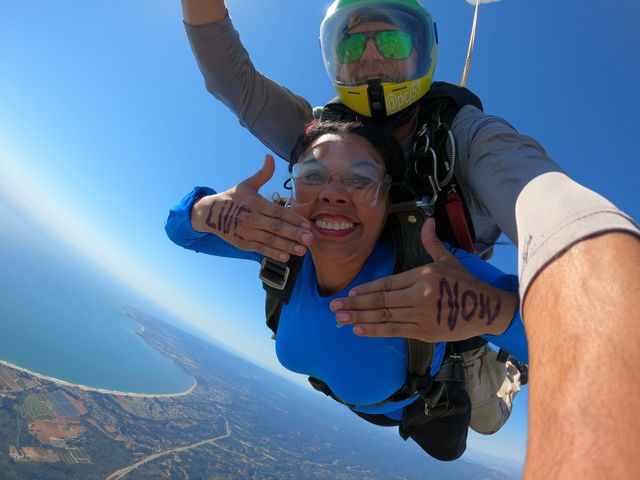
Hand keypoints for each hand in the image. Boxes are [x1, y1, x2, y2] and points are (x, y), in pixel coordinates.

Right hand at [191, 154, 312, 260]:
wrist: (211, 213)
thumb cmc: (234, 197)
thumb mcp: (247, 184)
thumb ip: (262, 174)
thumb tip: (270, 157)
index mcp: (255, 203)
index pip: (278, 212)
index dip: (293, 219)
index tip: (307, 225)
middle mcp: (252, 218)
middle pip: (276, 227)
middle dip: (294, 234)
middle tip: (310, 239)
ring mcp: (247, 232)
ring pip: (270, 240)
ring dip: (287, 246)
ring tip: (302, 250)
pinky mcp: (244, 243)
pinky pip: (261, 249)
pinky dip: (273, 253)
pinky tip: (286, 257)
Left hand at [329, 218, 517, 341]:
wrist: (486, 308)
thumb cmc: (464, 283)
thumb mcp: (447, 260)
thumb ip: (431, 242)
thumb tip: (427, 221)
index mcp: (422, 276)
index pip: (387, 283)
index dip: (367, 289)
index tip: (350, 292)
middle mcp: (419, 295)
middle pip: (381, 301)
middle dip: (355, 304)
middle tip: (334, 307)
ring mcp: (421, 315)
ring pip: (384, 316)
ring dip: (359, 318)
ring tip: (340, 319)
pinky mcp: (425, 332)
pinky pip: (395, 331)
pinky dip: (375, 330)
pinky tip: (359, 329)